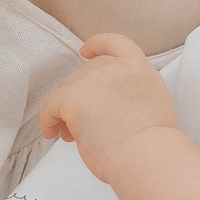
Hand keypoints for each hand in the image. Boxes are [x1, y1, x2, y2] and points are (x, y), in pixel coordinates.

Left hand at [39, 34, 177, 180]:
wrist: (146, 156)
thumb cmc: (151, 146)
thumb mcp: (151, 105)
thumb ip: (130, 95)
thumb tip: (105, 107)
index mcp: (139, 70)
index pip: (115, 44)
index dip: (97, 45)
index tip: (85, 51)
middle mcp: (116, 68)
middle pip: (86, 72)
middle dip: (82, 95)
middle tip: (83, 124)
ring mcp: (93, 79)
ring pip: (68, 88)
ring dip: (67, 110)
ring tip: (72, 136)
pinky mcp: (73, 97)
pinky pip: (51, 105)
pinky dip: (48, 120)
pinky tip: (52, 133)